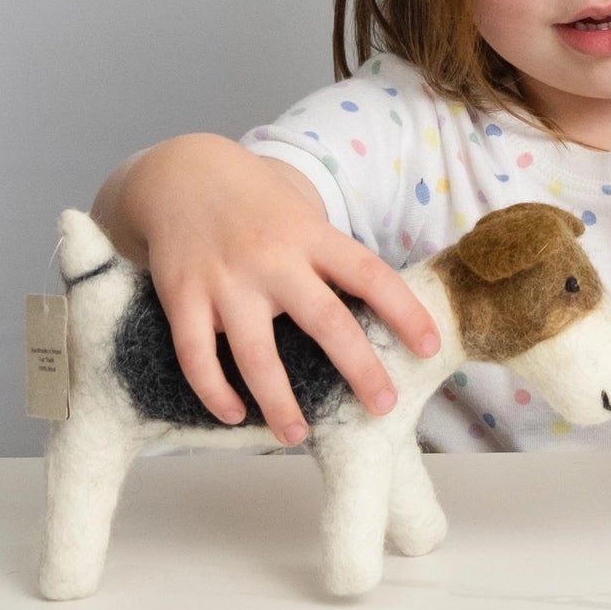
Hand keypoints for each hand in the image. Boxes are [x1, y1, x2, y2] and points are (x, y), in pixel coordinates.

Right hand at [103, 134, 440, 442]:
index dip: (404, 311)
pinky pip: (197, 355)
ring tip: (297, 436)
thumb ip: (332, 257)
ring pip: (255, 353)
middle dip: (359, 369)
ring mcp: (226, 280)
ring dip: (279, 401)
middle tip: (384, 407)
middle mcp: (273, 259)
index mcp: (312, 236)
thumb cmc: (258, 201)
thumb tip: (379, 309)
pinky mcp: (182, 297)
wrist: (181, 173)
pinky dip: (214, 391)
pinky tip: (234, 414)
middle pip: (325, 321)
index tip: (429, 347)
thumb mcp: (303, 213)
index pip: (370, 275)